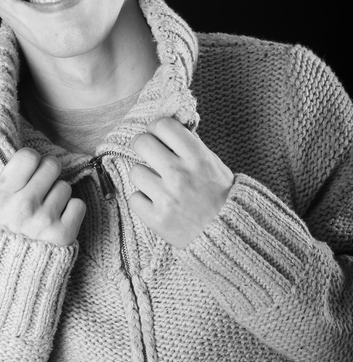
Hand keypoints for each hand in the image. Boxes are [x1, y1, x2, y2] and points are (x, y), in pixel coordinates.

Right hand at [0, 148, 85, 244]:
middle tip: (40, 190)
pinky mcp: (63, 234)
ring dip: (58, 196)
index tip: (29, 171)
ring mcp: (44, 220)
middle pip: (51, 165)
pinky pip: (78, 205)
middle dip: (48, 175)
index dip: (31, 161)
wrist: (6, 282)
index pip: (27, 156)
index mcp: (1, 196)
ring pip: (65, 186)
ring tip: (44, 212)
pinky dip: (70, 213)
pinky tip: (56, 223)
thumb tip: (4, 146)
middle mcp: (23, 205)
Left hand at [129, 118, 233, 247]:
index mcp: (197, 157)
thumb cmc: (221, 198)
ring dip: (144, 177)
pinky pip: (134, 198)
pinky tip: (157, 204)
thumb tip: (168, 128)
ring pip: (135, 171)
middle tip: (150, 155)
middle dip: (143, 147)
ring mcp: (166, 197)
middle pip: (141, 142)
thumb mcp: (214, 165)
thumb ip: (191, 146)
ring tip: (159, 186)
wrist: (227, 237)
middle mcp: (180, 174)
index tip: (158, 136)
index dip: (156, 128)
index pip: (163, 125)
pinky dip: (143, 201)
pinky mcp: (156, 219)